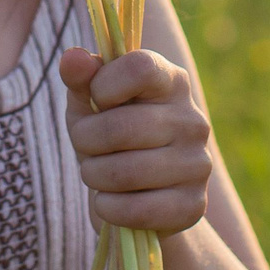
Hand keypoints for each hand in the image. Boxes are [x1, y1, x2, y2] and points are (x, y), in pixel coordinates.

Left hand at [57, 46, 212, 233]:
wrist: (141, 195)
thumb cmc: (110, 137)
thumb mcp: (91, 104)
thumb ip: (81, 78)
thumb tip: (72, 58)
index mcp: (172, 82)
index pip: (140, 68)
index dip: (104, 85)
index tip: (97, 99)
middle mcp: (193, 121)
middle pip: (120, 128)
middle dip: (86, 141)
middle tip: (86, 146)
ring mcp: (198, 165)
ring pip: (125, 173)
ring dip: (93, 176)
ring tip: (97, 173)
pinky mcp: (193, 205)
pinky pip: (136, 210)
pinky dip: (108, 208)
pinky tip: (110, 201)